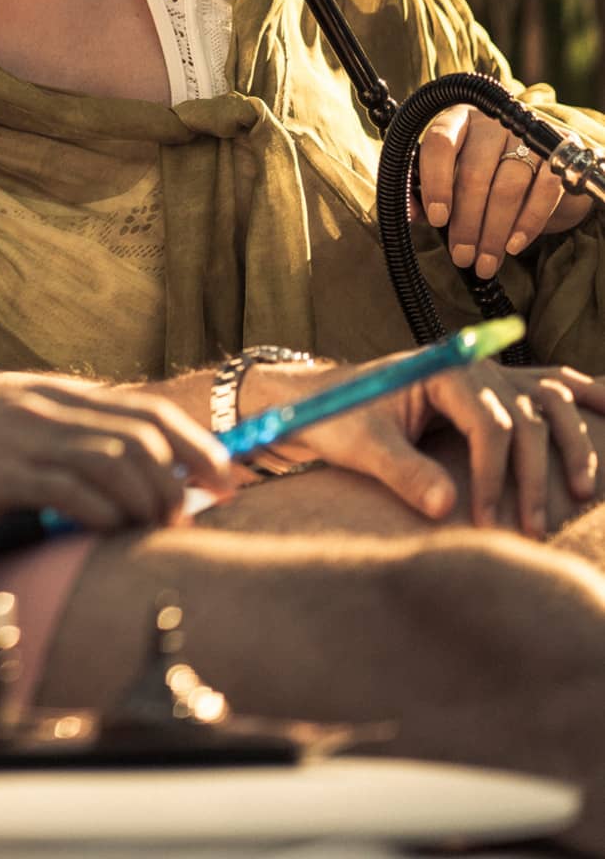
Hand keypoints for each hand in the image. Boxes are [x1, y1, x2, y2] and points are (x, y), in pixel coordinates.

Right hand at [0, 374, 232, 540]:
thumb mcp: (4, 447)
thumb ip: (60, 453)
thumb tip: (135, 483)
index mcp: (42, 395)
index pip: (140, 409)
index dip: (193, 441)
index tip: (226, 476)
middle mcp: (35, 405)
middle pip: (140, 430)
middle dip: (186, 473)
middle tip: (195, 513)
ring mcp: (14, 436)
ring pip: (115, 460)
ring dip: (148, 501)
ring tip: (152, 530)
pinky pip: (71, 491)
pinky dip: (104, 514)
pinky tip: (107, 532)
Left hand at [254, 353, 604, 536]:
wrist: (320, 400)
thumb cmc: (337, 418)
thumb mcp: (360, 446)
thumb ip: (402, 473)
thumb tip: (446, 509)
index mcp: (443, 369)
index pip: (491, 425)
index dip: (495, 478)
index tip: (486, 523)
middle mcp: (473, 366)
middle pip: (527, 419)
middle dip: (532, 479)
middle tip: (531, 532)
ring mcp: (486, 374)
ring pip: (549, 402)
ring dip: (573, 444)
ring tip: (584, 492)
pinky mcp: (489, 390)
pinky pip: (546, 387)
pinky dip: (580, 393)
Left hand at [417, 103, 592, 278]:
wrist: (536, 165)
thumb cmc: (480, 170)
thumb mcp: (450, 173)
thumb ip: (424, 188)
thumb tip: (410, 214)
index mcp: (455, 120)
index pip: (439, 142)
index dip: (436, 180)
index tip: (436, 218)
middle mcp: (490, 122)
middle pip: (475, 172)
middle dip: (466, 222)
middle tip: (461, 257)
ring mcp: (526, 134)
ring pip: (508, 186)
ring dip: (494, 231)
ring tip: (485, 262)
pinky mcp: (557, 153)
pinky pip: (544, 190)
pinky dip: (528, 221)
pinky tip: (514, 245)